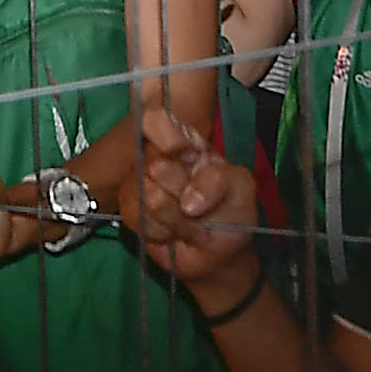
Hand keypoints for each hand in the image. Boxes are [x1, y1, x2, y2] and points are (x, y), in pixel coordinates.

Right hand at [117, 109, 262, 303]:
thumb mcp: (240, 187)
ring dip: (177, 219)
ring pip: (149, 196)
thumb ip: (218, 180)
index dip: (165, 136)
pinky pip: (140, 220)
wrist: (221, 250)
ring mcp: (139, 185)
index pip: (154, 120)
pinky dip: (164, 232)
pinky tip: (174, 232)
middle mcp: (157, 159)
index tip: (186, 155)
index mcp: (183, 142)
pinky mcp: (130, 212)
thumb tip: (188, 202)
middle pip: (155, 165)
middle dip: (183, 191)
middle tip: (199, 205)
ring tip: (191, 223)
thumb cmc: (231, 211)